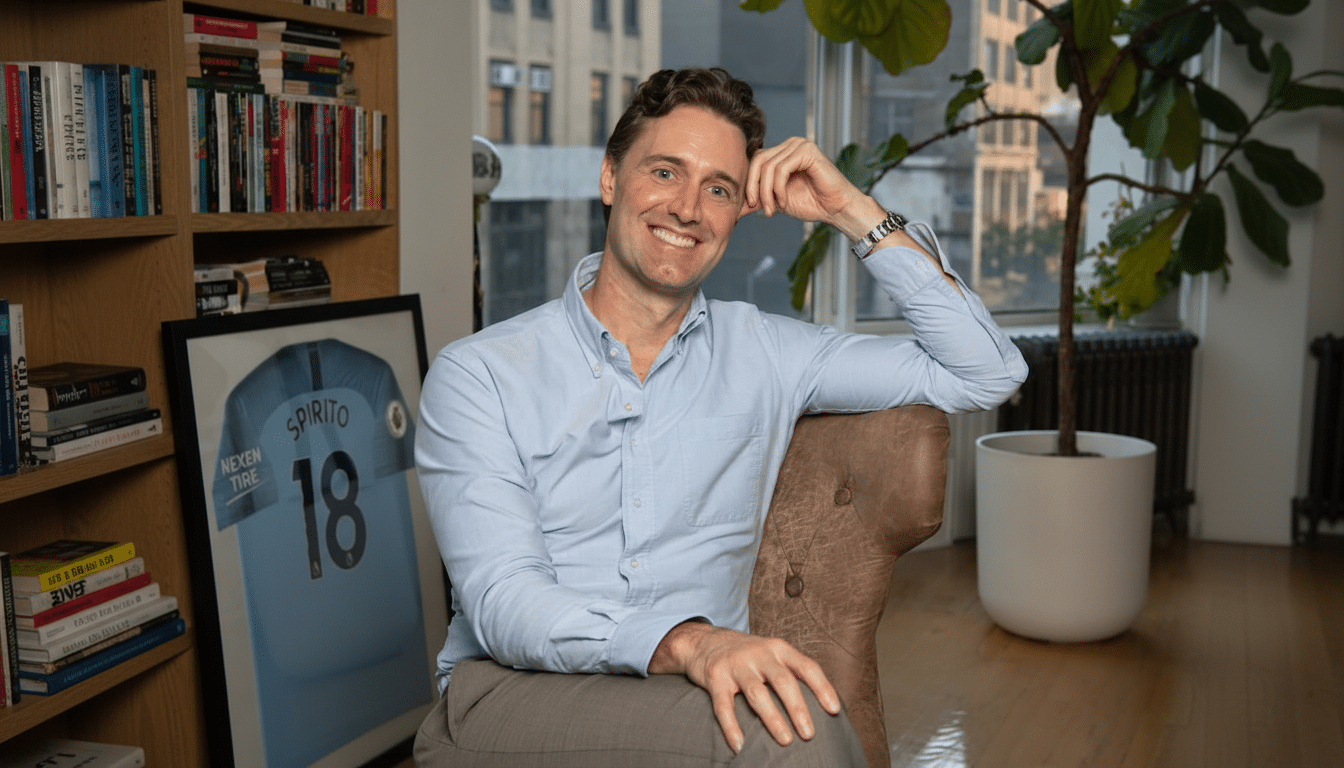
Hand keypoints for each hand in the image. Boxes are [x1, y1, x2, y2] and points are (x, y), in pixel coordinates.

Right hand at [648, 621, 841, 752]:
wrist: (702, 640)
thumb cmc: (745, 654)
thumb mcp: (770, 653)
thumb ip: (789, 671)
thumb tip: (819, 705)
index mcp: (778, 649)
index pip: (806, 666)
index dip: (822, 687)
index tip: (834, 709)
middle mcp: (759, 654)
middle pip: (783, 681)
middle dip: (798, 708)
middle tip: (809, 733)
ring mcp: (736, 665)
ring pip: (757, 693)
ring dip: (773, 718)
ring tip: (785, 740)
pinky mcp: (715, 677)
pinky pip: (724, 705)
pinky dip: (732, 727)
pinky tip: (739, 745)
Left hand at [742, 137, 885, 241]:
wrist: (835, 209)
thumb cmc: (811, 203)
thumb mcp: (776, 201)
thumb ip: (757, 200)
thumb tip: (734, 208)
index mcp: (782, 152)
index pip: (754, 161)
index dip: (748, 183)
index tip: (749, 206)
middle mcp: (790, 144)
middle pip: (758, 161)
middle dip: (754, 187)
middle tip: (756, 207)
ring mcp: (799, 145)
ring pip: (768, 167)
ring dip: (767, 192)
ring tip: (773, 209)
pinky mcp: (808, 151)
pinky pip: (781, 169)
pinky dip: (778, 189)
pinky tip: (784, 202)